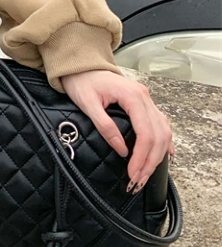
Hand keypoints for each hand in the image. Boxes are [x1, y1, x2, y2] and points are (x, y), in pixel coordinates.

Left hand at [59, 70, 173, 190]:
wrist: (80, 65)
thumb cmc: (81, 82)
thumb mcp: (87, 104)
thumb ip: (105, 126)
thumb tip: (122, 150)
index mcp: (132, 95)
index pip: (145, 132)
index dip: (141, 156)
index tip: (133, 174)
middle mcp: (144, 96)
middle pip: (157, 135)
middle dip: (150, 161)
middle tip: (138, 180)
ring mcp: (146, 99)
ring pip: (163, 131)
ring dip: (157, 155)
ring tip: (146, 174)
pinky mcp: (144, 103)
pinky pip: (161, 124)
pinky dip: (164, 141)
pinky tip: (165, 155)